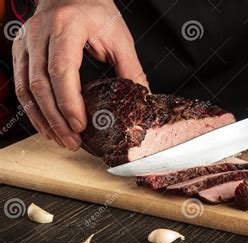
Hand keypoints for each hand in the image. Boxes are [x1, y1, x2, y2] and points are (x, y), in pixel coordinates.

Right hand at [12, 0, 146, 149]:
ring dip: (42, 118)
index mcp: (67, 26)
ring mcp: (26, 41)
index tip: (80, 125)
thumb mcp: (120, 38)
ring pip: (25, 87)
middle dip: (56, 118)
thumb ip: (131, 69)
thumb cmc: (97, 12)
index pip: (62, 69)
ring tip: (59, 139)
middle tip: (72, 141)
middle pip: (40, 83)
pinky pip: (20, 84)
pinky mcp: (20, 50)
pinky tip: (46, 124)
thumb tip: (143, 100)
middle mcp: (40, 33)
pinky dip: (32, 109)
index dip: (68, 101)